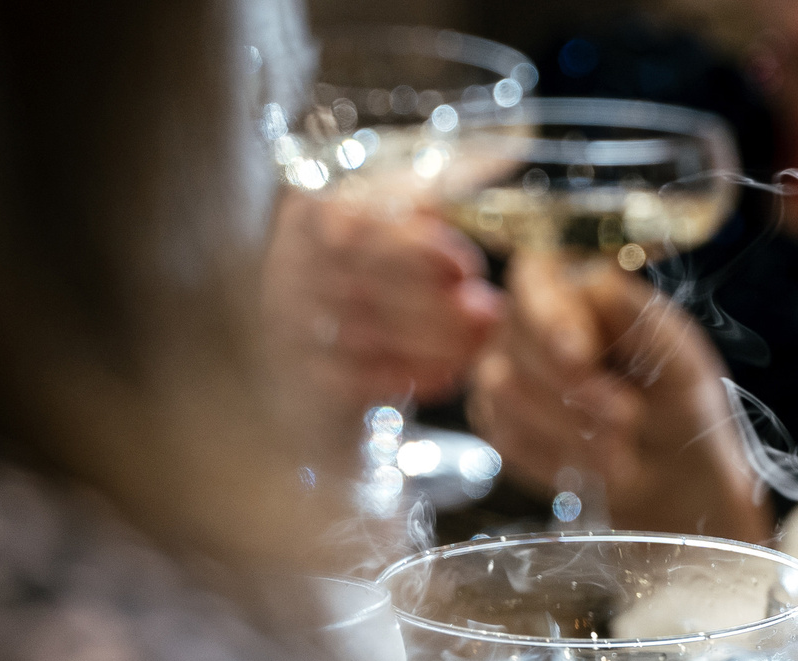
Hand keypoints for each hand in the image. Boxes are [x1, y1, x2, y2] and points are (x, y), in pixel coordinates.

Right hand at [260, 196, 501, 433]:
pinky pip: (359, 379)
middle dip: (435, 300)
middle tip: (489, 311)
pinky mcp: (302, 375)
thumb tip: (508, 144)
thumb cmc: (372, 271)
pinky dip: (411, 375)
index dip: (415, 247)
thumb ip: (440, 184)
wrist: (322, 355)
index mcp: (310, 212)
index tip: (464, 267)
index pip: (357, 226)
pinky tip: (452, 374)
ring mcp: (289, 321)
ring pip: (366, 332)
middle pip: (364, 283)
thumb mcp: (395, 217)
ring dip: (434, 340)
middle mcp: (289, 263)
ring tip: (482, 338)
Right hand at [468, 255, 767, 539]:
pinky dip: (556, 457)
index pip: (533, 280)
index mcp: (573, 289)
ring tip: (620, 447)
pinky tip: (593, 463)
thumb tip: (599, 283)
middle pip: (515, 340)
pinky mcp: (497, 424)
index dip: (550, 320)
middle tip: (628, 418)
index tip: (582, 358)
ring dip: (568, 427)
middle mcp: (526, 324)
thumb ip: (642, 319)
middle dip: (574, 388)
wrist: (670, 467)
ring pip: (504, 390)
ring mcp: (504, 372)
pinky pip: (505, 438)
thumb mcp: (680, 358)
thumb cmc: (675, 400)